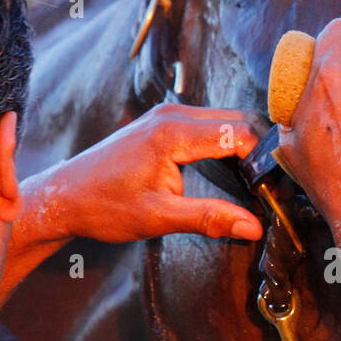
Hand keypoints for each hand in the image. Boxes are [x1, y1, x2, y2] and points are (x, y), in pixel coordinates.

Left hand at [40, 102, 265, 243]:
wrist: (65, 197)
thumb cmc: (104, 207)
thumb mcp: (159, 217)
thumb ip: (209, 218)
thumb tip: (253, 226)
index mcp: (172, 133)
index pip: (238, 133)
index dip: (263, 159)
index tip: (275, 188)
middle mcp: (172, 114)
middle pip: (238, 119)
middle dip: (261, 150)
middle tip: (274, 186)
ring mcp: (168, 115)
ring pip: (226, 119)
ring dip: (246, 145)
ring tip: (258, 181)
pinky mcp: (164, 123)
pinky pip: (209, 124)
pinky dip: (228, 143)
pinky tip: (234, 171)